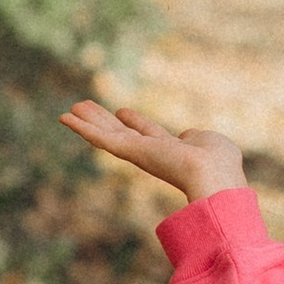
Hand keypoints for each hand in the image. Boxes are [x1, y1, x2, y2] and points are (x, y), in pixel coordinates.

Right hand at [62, 102, 246, 204]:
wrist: (212, 176)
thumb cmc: (218, 162)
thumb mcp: (211, 142)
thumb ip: (198, 137)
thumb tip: (189, 134)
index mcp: (172, 149)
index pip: (148, 133)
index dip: (136, 121)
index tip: (122, 112)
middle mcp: (150, 153)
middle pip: (121, 133)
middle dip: (104, 120)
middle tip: (85, 107)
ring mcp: (137, 153)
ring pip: (106, 135)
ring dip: (88, 121)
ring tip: (70, 108)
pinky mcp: (127, 151)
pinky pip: (99, 138)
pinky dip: (81, 127)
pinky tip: (64, 117)